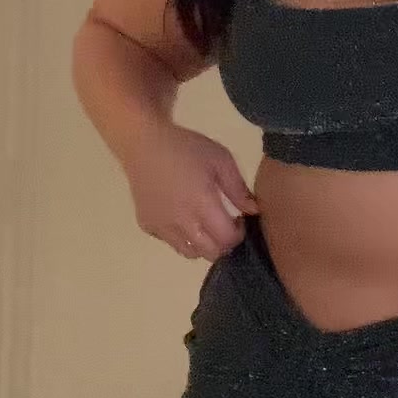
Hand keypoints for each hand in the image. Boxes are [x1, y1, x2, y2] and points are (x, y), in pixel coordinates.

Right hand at [124, 123, 258, 262]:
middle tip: (225, 224)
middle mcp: (181, 221)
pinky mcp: (147, 226)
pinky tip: (182, 217)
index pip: (226, 238)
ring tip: (205, 224)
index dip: (238, 234)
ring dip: (204, 245)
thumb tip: (253, 211)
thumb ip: (238, 188)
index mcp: (201, 203)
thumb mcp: (220, 159)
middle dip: (224, 243)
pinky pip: (170, 243)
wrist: (143, 143)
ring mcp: (161, 226)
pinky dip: (182, 238)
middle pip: (210, 252)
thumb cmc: (186, 147)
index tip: (239, 220)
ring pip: (190, 253)